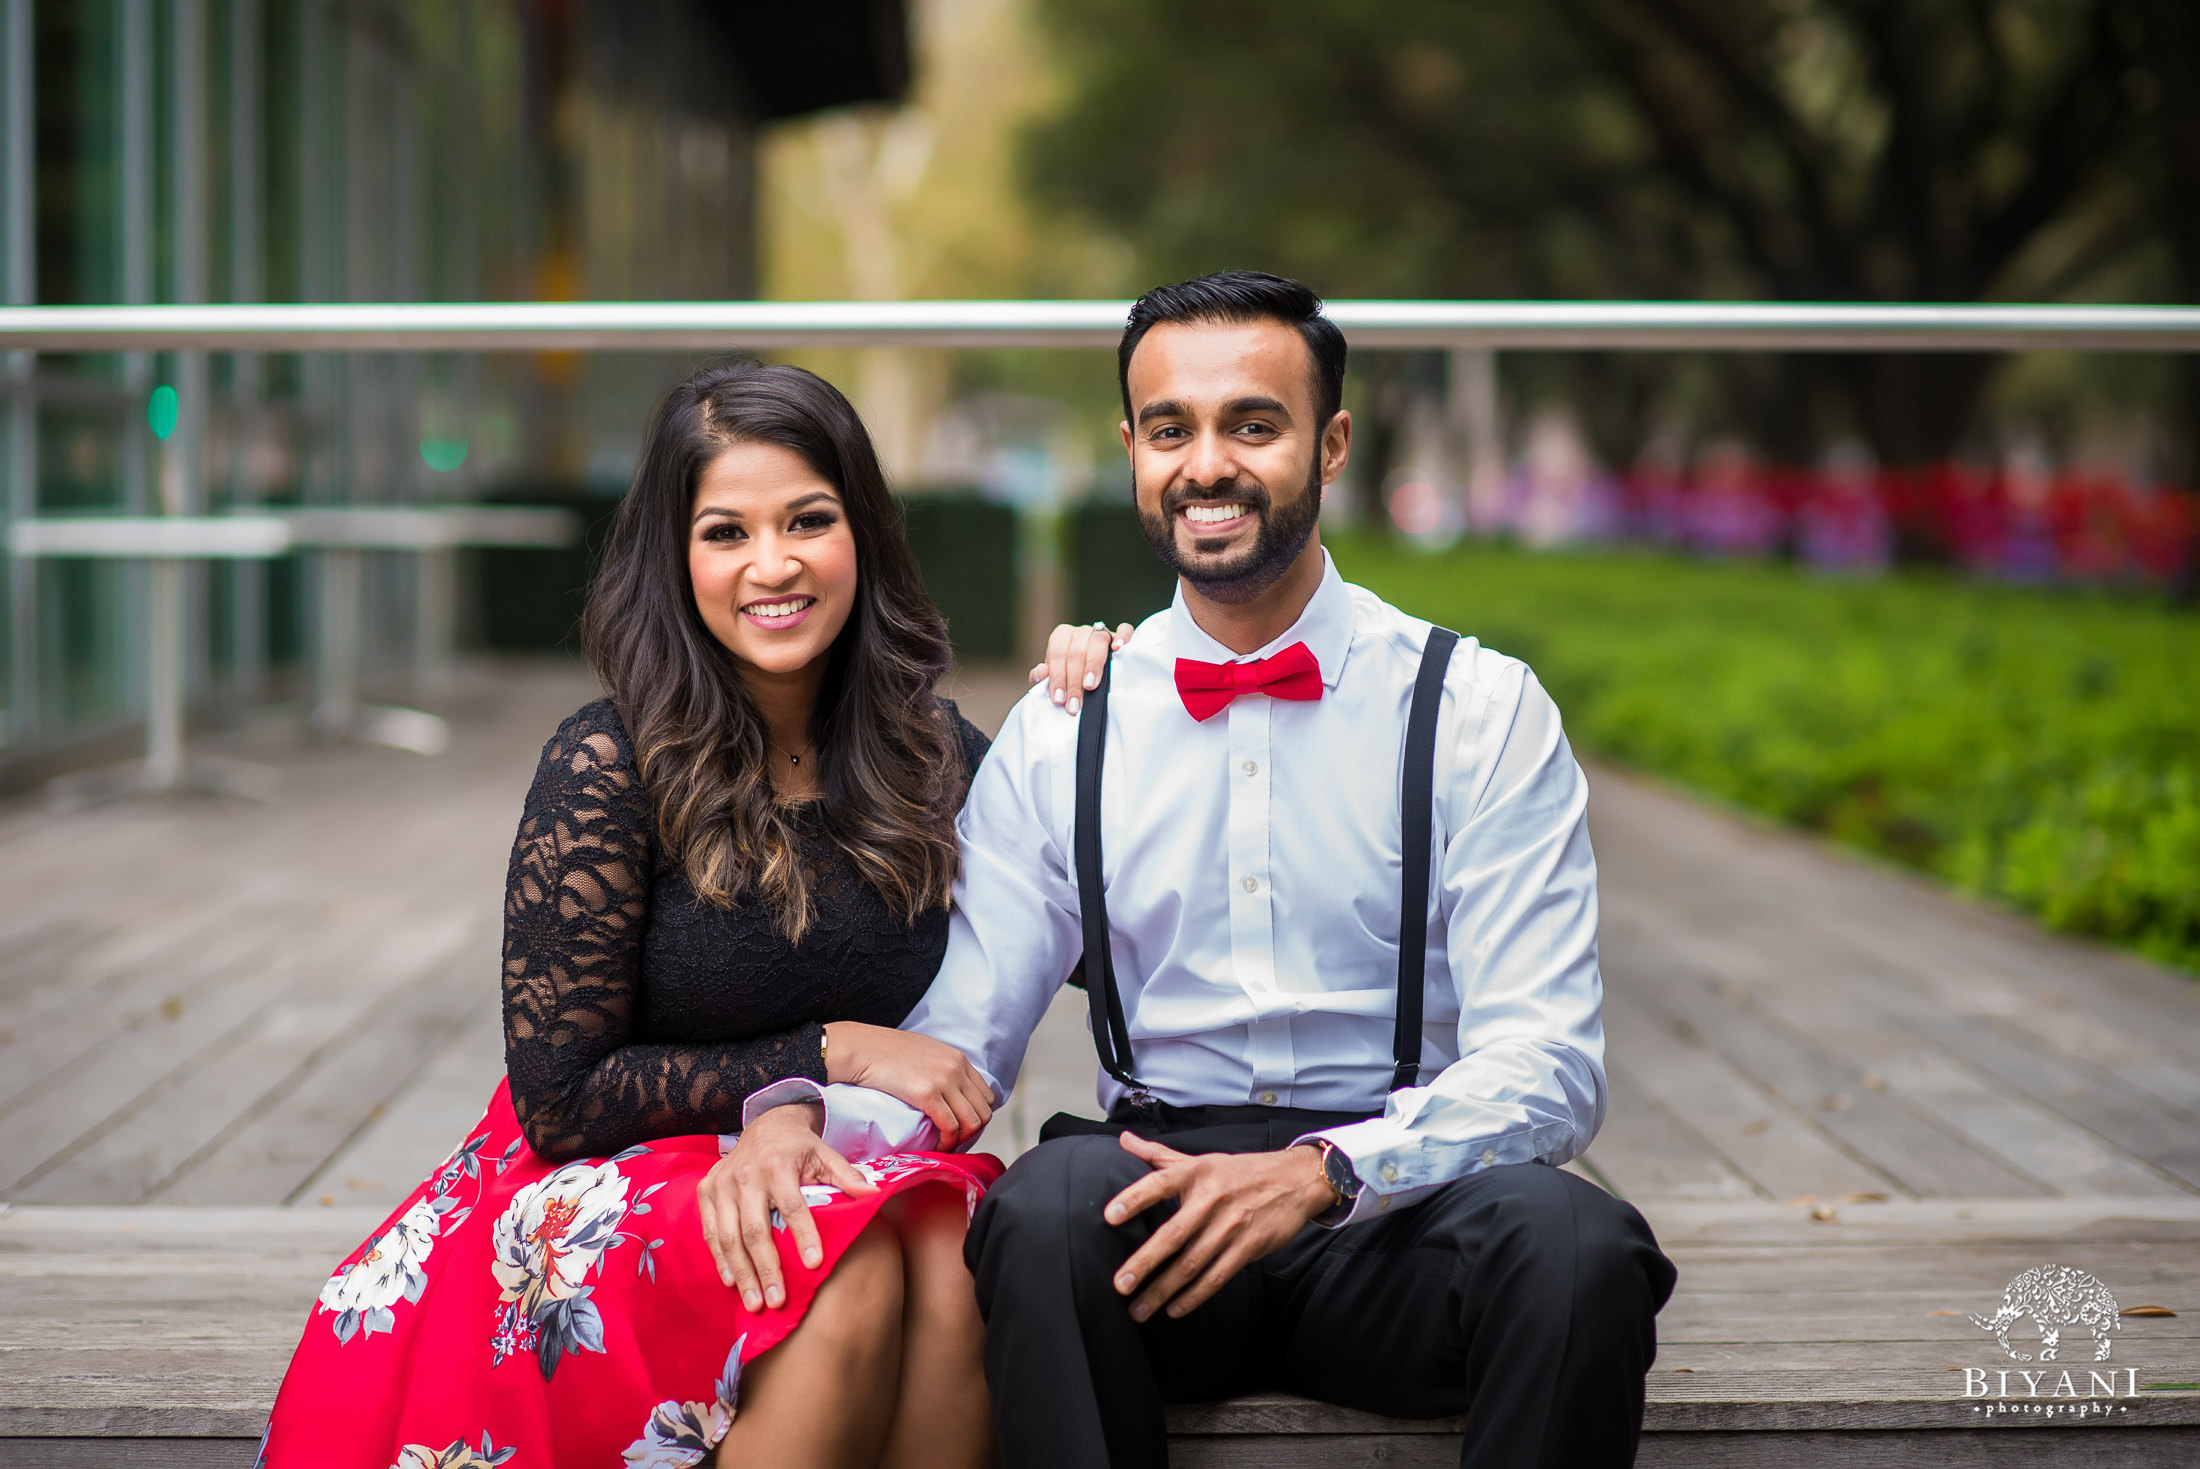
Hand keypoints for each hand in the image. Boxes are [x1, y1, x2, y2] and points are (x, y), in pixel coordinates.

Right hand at [697, 1102, 876, 1311]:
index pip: (793, 1206)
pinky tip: (732, 1282)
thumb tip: (874, 1194)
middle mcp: (745, 1175)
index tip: (815, 1264)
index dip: (804, 1235)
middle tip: (777, 1300)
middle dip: (766, 1269)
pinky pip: (710, 1232)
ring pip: (728, 1237)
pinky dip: (720, 1259)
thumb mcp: (825, 1154)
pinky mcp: (706, 1191)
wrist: (764, 1125)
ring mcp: (721, 1184)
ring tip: (755, 1303)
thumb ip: (847, 1176)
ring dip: (742, 1273)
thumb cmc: (799, 1147)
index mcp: (777, 1165)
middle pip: (755, 1230)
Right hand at [822, 1021, 995, 1147]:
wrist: (860, 1048)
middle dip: (972, 1132)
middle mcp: (956, 1068)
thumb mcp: (923, 1052)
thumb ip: (940, 1068)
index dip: (977, 1117)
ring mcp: (944, 1080)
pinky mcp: (928, 1093)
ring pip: (972, 1122)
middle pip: (983, 1111)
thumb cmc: (883, 1052)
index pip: (986, 1096)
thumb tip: (946, 1093)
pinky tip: (937, 1147)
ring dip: (961, 1141)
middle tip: (954, 1142)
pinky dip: (947, 1142)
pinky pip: (950, 1126)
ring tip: (945, 1147)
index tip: (962, 1129)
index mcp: (957, 1058)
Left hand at [1031, 621, 1134, 714]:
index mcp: (1062, 637)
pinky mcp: (1121, 636)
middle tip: (1074, 705)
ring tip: (1090, 687)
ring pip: (1098, 640)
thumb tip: (1040, 672)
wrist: (1090, 681)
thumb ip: (1041, 679)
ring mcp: (1102, 632)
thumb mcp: (1054, 682)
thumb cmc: (1070, 681)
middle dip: (1074, 681)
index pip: (1058, 652)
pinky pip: (1124, 629)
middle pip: (1077, 650)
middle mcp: (1081, 632)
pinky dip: (1122, 636)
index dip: (1057, 676)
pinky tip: (1118, 649)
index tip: (1059, 699)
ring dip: (1093, 665)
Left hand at [1103, 1135, 1335, 1321]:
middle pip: (1173, 1234)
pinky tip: (1174, 1309)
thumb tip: (1123, 1139)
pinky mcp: (1249, 1247)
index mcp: (1196, 1173)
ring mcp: (1231, 1225)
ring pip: (1192, 1264)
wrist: (1295, 1180)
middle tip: (1119, 1285)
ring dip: (1163, 1290)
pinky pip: (1216, 1277)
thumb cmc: (1239, 1172)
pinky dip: (1194, 1296)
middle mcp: (1212, 1198)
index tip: (1109, 1216)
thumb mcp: (1201, 1159)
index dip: (1134, 1198)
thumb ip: (1159, 1154)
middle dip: (1145, 1262)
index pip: (1159, 1182)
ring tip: (1138, 1310)